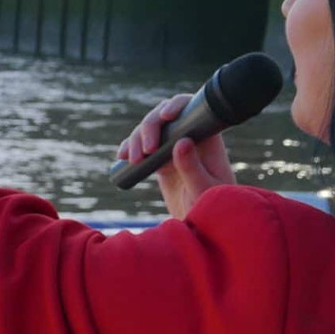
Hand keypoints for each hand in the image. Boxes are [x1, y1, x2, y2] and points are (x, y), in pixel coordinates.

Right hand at [116, 93, 235, 219]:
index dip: (176, 105)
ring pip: (149, 130)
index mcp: (207, 138)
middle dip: (150, 127)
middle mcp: (189, 137)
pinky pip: (140, 147)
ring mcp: (172, 148)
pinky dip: (129, 148)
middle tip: (145, 151)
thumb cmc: (212, 209)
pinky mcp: (160, 160)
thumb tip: (182, 142)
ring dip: (136, 140)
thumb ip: (193, 168)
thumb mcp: (203, 190)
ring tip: (134, 161)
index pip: (191, 109)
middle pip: (164, 116)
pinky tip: (122, 157)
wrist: (202, 228)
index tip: (166, 116)